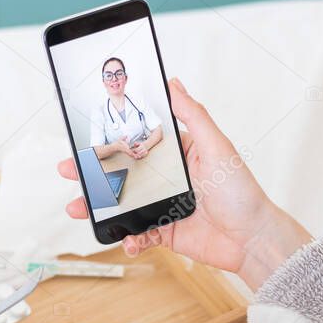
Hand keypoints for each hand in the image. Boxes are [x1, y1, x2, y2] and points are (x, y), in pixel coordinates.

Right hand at [59, 77, 311, 289]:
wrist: (253, 240)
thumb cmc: (241, 192)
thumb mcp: (217, 147)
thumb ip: (193, 115)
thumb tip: (173, 82)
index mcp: (177, 153)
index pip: (138, 140)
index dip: (111, 138)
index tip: (86, 135)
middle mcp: (167, 179)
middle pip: (122, 172)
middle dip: (93, 173)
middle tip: (70, 169)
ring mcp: (164, 206)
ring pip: (122, 204)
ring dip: (99, 207)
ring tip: (79, 207)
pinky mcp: (164, 233)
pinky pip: (138, 235)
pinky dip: (128, 239)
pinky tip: (127, 239)